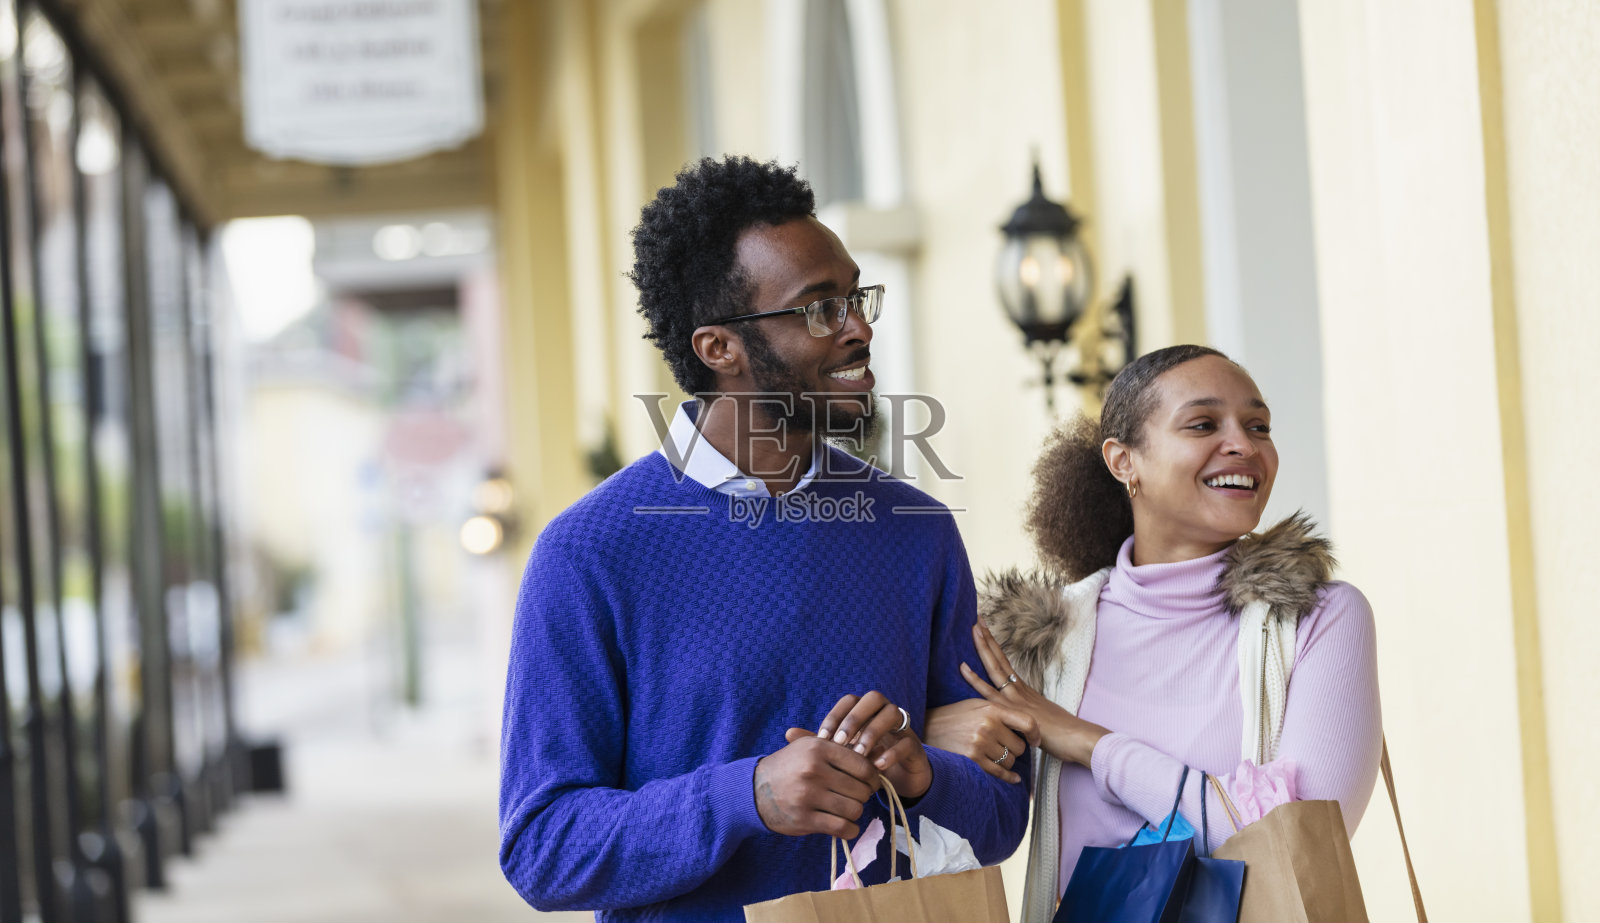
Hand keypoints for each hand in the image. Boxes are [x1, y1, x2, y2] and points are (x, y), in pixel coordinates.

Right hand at [754, 734, 877, 837]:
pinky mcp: (804, 819)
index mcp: (818, 748)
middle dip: (863, 796)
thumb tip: (882, 752)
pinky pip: (842, 828)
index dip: (872, 777)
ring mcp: (808, 796)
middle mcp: (814, 770)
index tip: (868, 782)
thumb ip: (842, 749)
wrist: (754, 789)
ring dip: (855, 812)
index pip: (863, 765)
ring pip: (855, 809)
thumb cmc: (791, 766)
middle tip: (855, 796)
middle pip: (861, 790)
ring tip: (847, 809)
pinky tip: (844, 825)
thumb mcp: (810, 747)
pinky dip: (849, 829)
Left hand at [814, 692, 932, 798]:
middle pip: (874, 697)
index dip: (836, 715)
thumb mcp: (842, 753)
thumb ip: (820, 743)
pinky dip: (892, 753)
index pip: (850, 699)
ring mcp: (903, 727)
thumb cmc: (865, 762)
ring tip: (859, 755)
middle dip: (856, 718)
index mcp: (865, 711)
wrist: (898, 781)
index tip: (824, 737)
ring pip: (893, 713)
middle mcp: (884, 713)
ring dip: (873, 732)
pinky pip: (907, 741)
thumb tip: (788, 733)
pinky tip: (877, 767)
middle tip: (841, 742)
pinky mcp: (915, 746)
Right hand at [925, 698, 1037, 784]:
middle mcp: (988, 726)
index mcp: (992, 709)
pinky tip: (1013, 777)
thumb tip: (1026, 725)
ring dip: (1008, 762)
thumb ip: (1001, 712)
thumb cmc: (956, 715)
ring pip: (1010, 761)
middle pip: (1019, 746)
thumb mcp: (978, 705)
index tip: (1035, 741)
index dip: (1035, 734)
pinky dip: (1009, 777)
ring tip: (997, 756)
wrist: (928, 727)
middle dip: (1015, 749)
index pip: (1027, 722)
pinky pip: (999, 772)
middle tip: (1006, 748)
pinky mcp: (972, 759)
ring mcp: (980, 744)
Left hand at [961, 621, 1110, 766]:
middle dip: (988, 640)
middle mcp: (1020, 690)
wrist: (1078, 738)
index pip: (1006, 665)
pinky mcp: (1013, 709)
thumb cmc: (1063, 735)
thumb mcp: (1040, 721)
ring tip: (973, 629)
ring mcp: (1016, 698)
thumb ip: (1026, 716)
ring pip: (994, 668)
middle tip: (977, 619)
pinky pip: (989, 692)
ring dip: (983, 648)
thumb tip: (1018, 718)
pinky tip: (963, 668)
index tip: (986, 632)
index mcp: (1025, 691)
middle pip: (1000, 660)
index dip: (995, 649)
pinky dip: (975, 680)